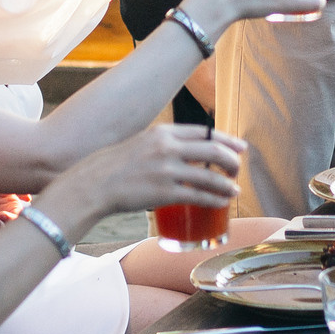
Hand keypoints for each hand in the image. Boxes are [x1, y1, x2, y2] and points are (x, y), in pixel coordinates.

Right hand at [53, 123, 243, 218]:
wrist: (94, 184)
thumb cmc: (117, 165)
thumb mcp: (142, 143)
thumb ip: (164, 144)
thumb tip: (187, 151)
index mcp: (163, 132)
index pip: (205, 132)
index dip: (226, 139)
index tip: (240, 147)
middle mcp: (167, 148)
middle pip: (213, 149)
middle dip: (231, 160)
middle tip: (237, 169)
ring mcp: (167, 170)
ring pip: (210, 175)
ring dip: (227, 183)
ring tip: (234, 189)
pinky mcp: (165, 192)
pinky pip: (198, 196)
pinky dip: (215, 199)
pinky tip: (222, 202)